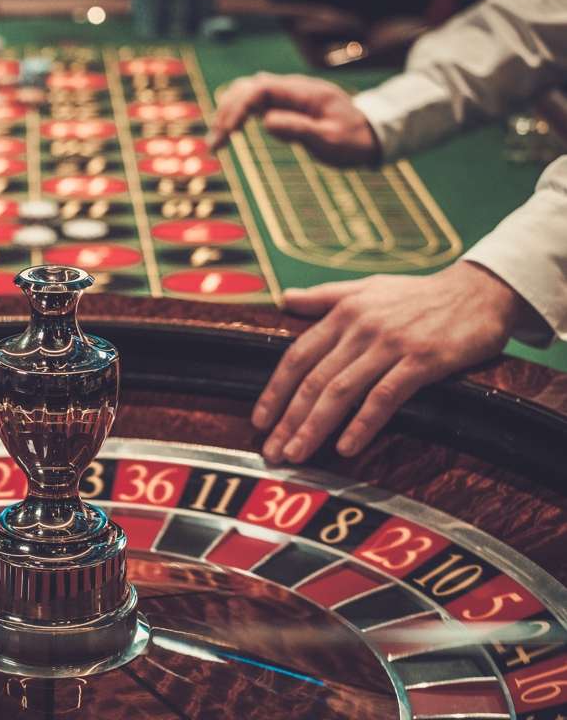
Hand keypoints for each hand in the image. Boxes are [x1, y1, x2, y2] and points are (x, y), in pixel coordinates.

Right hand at [208, 72, 379, 165]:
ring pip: (246, 92)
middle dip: (226, 112)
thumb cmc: (352, 140)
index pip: (260, 89)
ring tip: (216, 142)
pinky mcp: (282, 105)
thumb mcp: (330, 140)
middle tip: (216, 145)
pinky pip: (253, 103)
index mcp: (304, 91)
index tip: (227, 134)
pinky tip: (228, 133)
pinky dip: (236, 115)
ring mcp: (286, 95)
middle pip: (247, 87)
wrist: (368, 135)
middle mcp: (291, 88)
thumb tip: (266, 121)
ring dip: (227, 113)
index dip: (239, 108)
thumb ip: (300, 129)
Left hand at [253, 263, 525, 463]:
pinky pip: (385, 397)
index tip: (259, 421)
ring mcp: (390, 345)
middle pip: (314, 380)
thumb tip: (283, 299)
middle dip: (288, 419)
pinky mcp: (422, 361)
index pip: (297, 357)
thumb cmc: (418, 294)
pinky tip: (346, 448)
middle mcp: (360, 329)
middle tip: (272, 451)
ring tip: (297, 454)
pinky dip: (363, 423)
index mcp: (343, 313)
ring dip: (315, 426)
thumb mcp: (367, 286)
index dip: (275, 390)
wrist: (480, 291)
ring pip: (342, 391)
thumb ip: (323, 296)